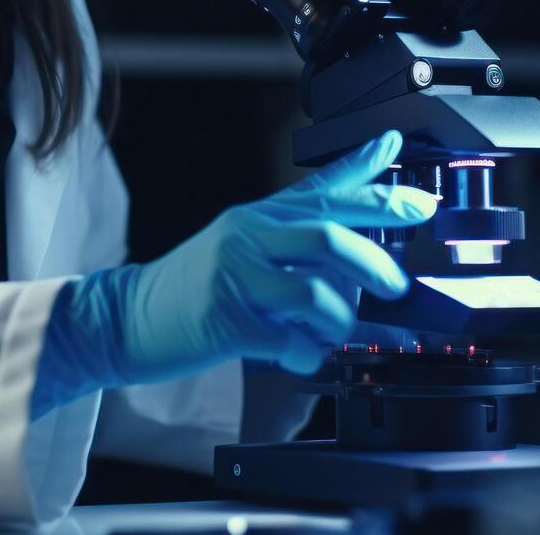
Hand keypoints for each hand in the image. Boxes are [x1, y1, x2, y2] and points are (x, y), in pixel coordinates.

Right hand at [109, 129, 435, 378]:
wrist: (125, 317)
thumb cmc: (194, 285)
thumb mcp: (244, 242)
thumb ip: (299, 224)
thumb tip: (359, 210)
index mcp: (257, 216)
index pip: (323, 190)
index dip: (374, 184)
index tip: (414, 183)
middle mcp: (247, 236)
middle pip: (328, 236)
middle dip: (375, 263)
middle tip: (397, 287)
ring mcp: (233, 275)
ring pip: (315, 290)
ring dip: (339, 321)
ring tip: (330, 335)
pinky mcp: (223, 318)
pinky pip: (288, 338)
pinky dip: (304, 354)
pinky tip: (296, 356)